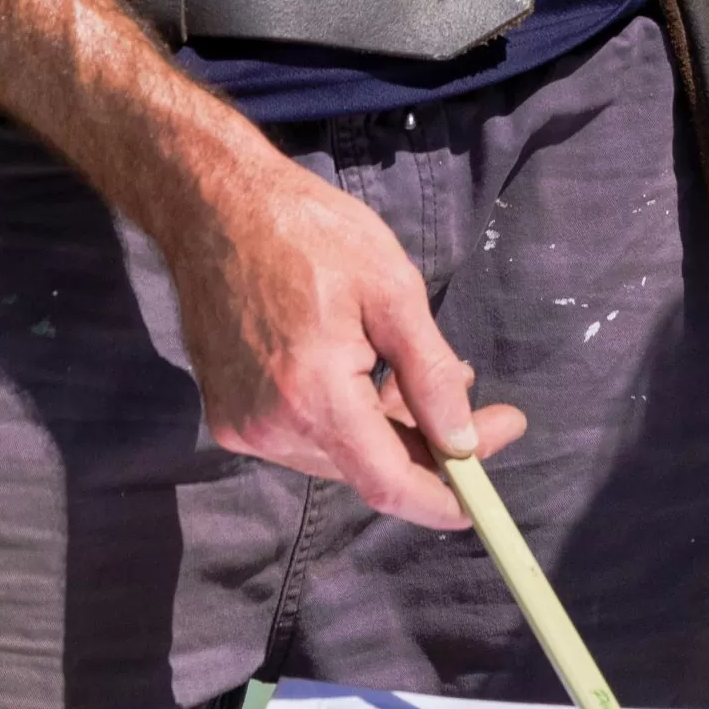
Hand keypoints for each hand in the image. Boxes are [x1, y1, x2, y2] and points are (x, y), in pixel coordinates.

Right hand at [162, 156, 525, 531]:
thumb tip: (464, 442)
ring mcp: (243, 424)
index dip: (441, 501)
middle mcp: (269, 426)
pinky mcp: (231, 413)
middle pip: (370, 470)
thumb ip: (430, 376)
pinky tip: (381, 374)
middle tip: (492, 413)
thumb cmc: (311, 235)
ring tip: (440, 375)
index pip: (388, 483)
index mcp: (312, 397)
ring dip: (397, 429)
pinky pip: (310, 435)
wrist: (215, 207)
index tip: (484, 499)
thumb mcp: (394, 293)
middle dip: (435, 448)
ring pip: (343, 454)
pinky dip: (355, 417)